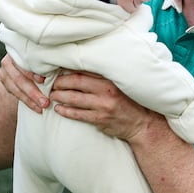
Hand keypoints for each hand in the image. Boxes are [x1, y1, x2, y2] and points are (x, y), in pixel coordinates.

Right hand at [0, 54, 48, 112]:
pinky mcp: (5, 81)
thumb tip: (68, 66)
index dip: (32, 72)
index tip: (43, 80)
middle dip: (33, 91)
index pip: (24, 61)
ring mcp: (5, 71)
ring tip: (42, 107)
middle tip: (46, 102)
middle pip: (19, 77)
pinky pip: (15, 93)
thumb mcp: (45, 58)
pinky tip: (37, 108)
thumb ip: (52, 60)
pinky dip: (27, 102)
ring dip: (30, 99)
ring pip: (16, 88)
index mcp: (20, 50)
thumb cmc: (43, 59)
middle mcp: (9, 59)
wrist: (24, 64)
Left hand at [50, 70, 164, 143]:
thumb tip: (79, 69)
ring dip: (60, 96)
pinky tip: (59, 109)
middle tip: (52, 83)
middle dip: (61, 82)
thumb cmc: (129, 101)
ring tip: (52, 95)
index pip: (85, 70)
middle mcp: (107, 90)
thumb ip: (102, 77)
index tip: (58, 70)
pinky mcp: (100, 119)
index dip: (69, 69)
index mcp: (110, 78)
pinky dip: (66, 111)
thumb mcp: (120, 84)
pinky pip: (78, 115)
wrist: (142, 123)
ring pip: (75, 99)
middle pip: (76, 82)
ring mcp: (103, 105)